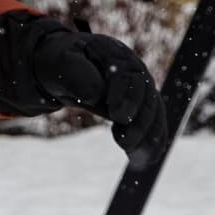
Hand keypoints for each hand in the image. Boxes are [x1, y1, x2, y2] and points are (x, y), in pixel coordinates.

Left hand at [0, 7, 167, 165]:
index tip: (118, 116)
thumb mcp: (60, 63)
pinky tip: (142, 161)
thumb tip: (96, 95)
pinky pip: (152, 124)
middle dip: (140, 122)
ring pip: (153, 113)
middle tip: (124, 143)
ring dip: (148, 138)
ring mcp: (140, 87)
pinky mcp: (140, 105)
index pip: (129, 75)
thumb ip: (76, 74)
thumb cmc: (60, 62)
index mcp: (114, 53)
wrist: (63, 65)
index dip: (127, 97)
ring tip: (135, 159)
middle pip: (147, 97)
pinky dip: (150, 143)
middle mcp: (134, 69)